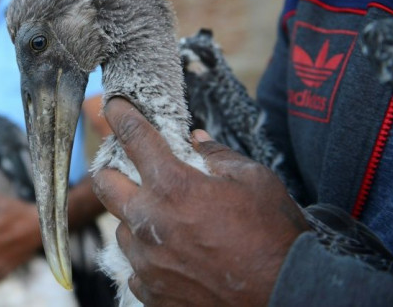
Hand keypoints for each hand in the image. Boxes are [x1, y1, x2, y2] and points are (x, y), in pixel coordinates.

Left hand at [92, 97, 308, 306]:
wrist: (288, 297)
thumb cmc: (274, 236)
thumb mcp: (256, 180)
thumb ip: (218, 156)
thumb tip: (196, 140)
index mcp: (173, 185)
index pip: (133, 136)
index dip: (120, 114)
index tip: (113, 105)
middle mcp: (149, 221)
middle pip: (104, 183)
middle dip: (112, 169)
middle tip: (128, 169)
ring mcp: (146, 261)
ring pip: (121, 228)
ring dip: (136, 219)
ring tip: (167, 222)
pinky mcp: (151, 292)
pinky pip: (136, 267)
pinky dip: (150, 257)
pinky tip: (174, 257)